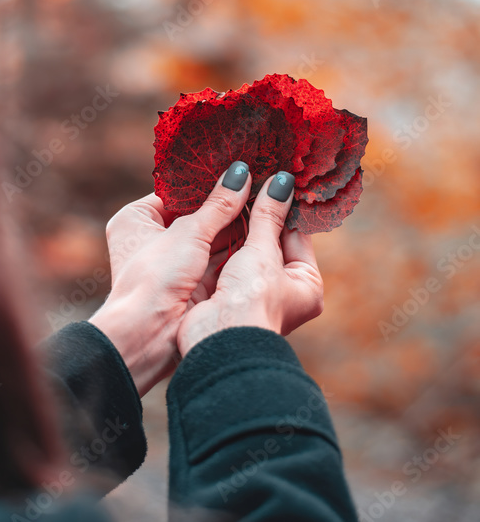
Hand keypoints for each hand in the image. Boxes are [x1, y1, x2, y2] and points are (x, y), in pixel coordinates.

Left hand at [90, 163, 252, 396]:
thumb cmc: (155, 278)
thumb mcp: (190, 232)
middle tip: (259, 182)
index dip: (206, 182)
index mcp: (135, 219)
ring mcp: (172, 264)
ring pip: (210, 238)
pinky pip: (218, 259)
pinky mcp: (191, 284)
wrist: (149, 335)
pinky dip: (237, 249)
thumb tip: (240, 173)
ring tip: (267, 202)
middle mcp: (150, 239)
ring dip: (236, 227)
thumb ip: (219, 204)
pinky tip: (262, 232)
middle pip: (196, 215)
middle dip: (226, 204)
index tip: (236, 168)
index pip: (176, 192)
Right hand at [177, 172, 323, 358]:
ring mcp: (257, 295)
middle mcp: (286, 291)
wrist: (217, 342)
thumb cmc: (250, 303)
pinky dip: (223, 244)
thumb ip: (268, 216)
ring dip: (238, 228)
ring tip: (230, 193)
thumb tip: (281, 182)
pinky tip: (213, 220)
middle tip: (250, 180)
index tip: (272, 179)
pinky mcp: (230, 295)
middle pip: (272, 242)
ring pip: (249, 250)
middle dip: (259, 216)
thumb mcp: (262, 253)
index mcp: (307, 284)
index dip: (283, 206)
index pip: (297, 235)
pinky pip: (230, 260)